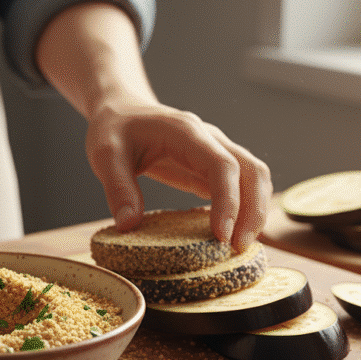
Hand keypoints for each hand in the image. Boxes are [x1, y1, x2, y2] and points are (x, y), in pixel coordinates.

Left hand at [84, 96, 271, 250]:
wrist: (121, 110)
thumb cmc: (114, 129)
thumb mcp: (105, 154)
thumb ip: (118, 188)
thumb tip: (128, 226)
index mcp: (186, 132)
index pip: (222, 165)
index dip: (228, 200)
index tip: (221, 234)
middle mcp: (210, 139)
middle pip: (252, 171)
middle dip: (253, 211)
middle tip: (237, 248)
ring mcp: (216, 152)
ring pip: (255, 178)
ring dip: (255, 212)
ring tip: (239, 247)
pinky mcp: (212, 168)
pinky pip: (241, 187)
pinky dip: (245, 210)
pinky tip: (232, 236)